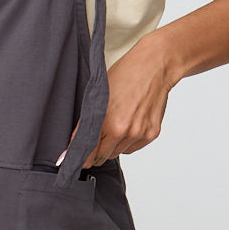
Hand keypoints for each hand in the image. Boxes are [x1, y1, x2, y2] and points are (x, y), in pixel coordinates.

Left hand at [59, 34, 171, 168]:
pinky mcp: (151, 134)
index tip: (73, 162)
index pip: (88, 150)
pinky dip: (127, 142)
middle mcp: (123, 130)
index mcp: (106, 120)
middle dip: (96, 151)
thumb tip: (77, 141)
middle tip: (95, 141)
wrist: (155, 67)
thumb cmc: (126, 74)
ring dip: (113, 145)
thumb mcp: (98, 94)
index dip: (80, 157)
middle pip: (102, 156)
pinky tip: (128, 125)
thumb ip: (87, 120)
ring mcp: (139, 133)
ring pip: (118, 153)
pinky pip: (133, 148)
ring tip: (115, 125)